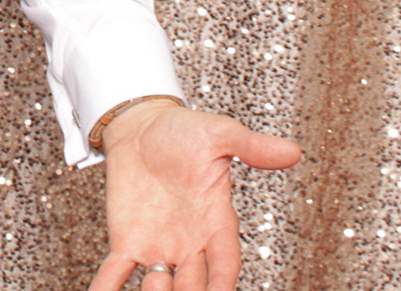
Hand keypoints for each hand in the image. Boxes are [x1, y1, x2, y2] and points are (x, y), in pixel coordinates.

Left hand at [89, 100, 302, 290]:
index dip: (223, 280)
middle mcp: (189, 243)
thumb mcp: (219, 134)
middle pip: (194, 283)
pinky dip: (107, 288)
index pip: (225, 261)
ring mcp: (157, 245)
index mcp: (216, 222)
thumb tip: (293, 150)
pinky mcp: (126, 241)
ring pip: (159, 285)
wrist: (140, 126)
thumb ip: (251, 147)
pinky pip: (117, 272)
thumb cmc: (184, 131)